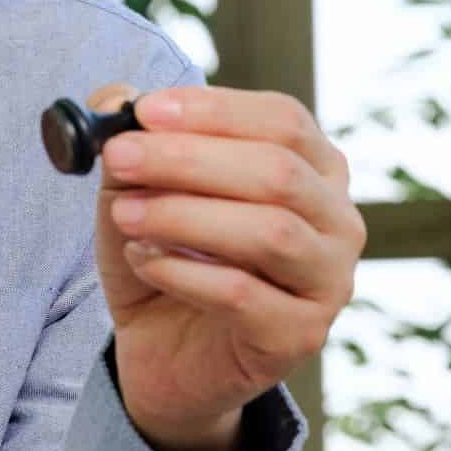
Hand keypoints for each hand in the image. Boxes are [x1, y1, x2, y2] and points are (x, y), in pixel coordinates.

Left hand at [88, 85, 361, 450]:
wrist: (164, 353)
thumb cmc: (166, 256)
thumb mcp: (137, 191)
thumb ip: (131, 143)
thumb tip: (112, 97)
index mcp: (313, 167)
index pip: (283, 120)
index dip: (214, 110)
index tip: (145, 110)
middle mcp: (337, 219)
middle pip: (278, 172)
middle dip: (188, 159)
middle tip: (118, 156)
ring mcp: (329, 280)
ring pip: (271, 232)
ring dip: (184, 215)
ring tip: (123, 213)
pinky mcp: (301, 335)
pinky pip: (245, 295)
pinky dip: (184, 271)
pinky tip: (143, 259)